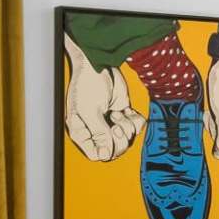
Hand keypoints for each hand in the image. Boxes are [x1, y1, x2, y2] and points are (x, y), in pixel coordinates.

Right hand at [61, 34, 140, 162]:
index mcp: (82, 132)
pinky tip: (126, 110)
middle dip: (120, 138)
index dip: (106, 149)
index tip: (109, 134)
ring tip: (117, 113)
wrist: (100, 63)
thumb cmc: (87, 84)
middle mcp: (96, 130)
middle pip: (115, 150)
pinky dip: (135, 119)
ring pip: (127, 138)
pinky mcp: (123, 114)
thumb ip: (99, 134)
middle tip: (116, 123)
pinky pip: (136, 127)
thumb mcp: (90, 111)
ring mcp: (110, 123)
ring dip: (127, 126)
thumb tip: (105, 155)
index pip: (96, 154)